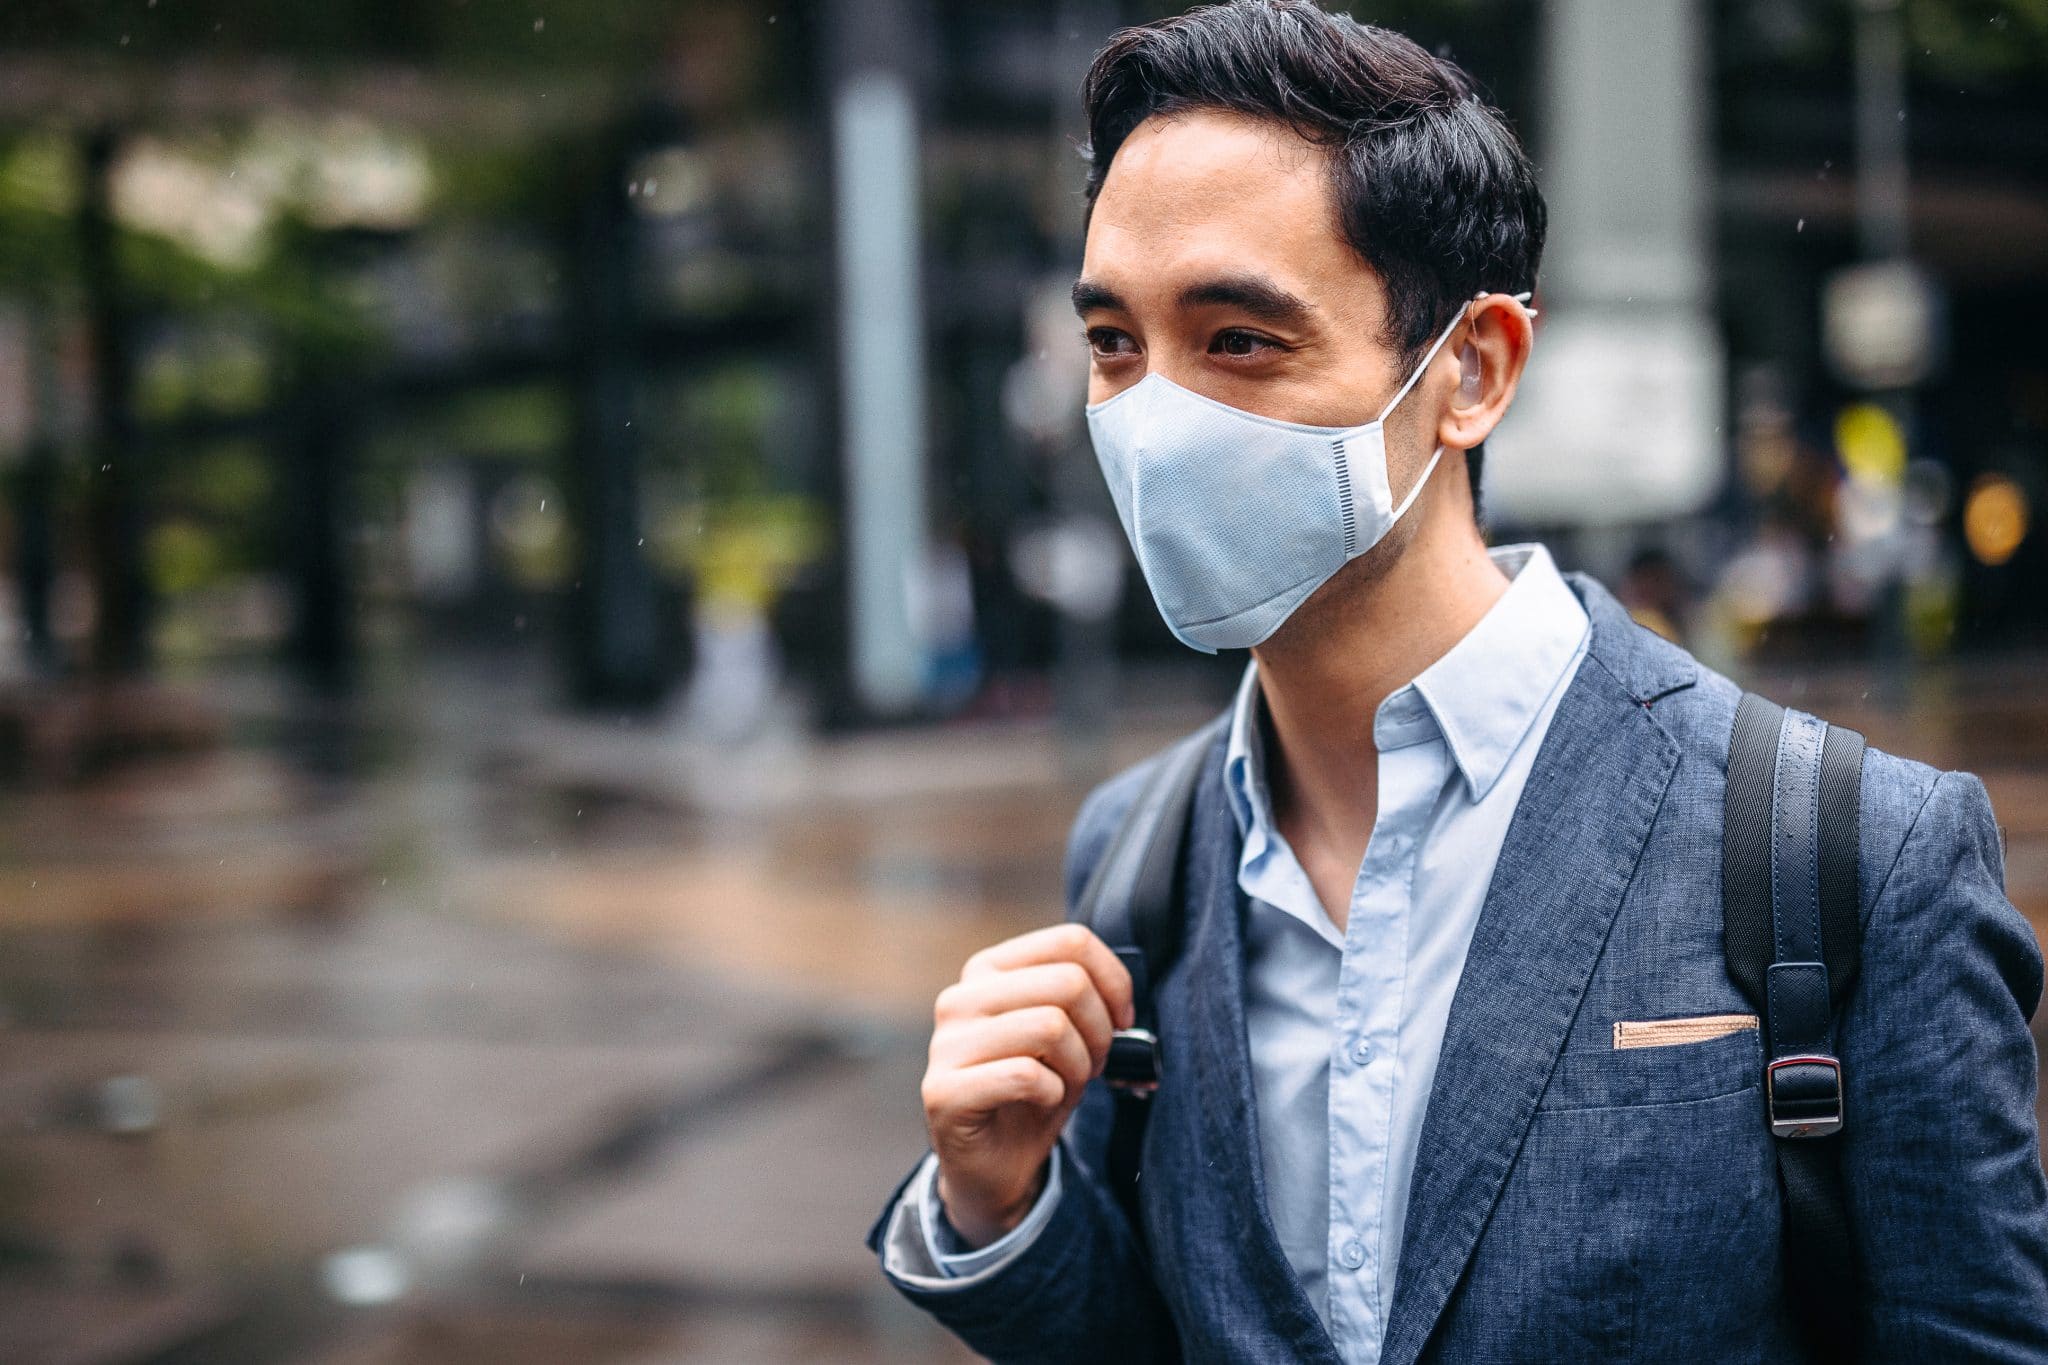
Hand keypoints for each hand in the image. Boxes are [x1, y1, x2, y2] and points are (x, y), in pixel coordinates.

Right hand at [921, 923, 1135, 1248]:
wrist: (996, 1162)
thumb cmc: (1035, 1090)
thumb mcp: (1066, 1032)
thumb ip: (1082, 996)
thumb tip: (1120, 992)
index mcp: (988, 969)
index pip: (1071, 942)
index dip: (1114, 982)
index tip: (1122, 1019)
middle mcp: (960, 997)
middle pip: (1068, 983)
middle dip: (1100, 1031)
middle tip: (1095, 1063)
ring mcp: (945, 1044)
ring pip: (1051, 1027)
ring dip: (1079, 1065)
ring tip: (1069, 1084)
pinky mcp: (943, 1091)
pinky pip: (1026, 1076)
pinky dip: (1054, 1093)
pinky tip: (1043, 1102)